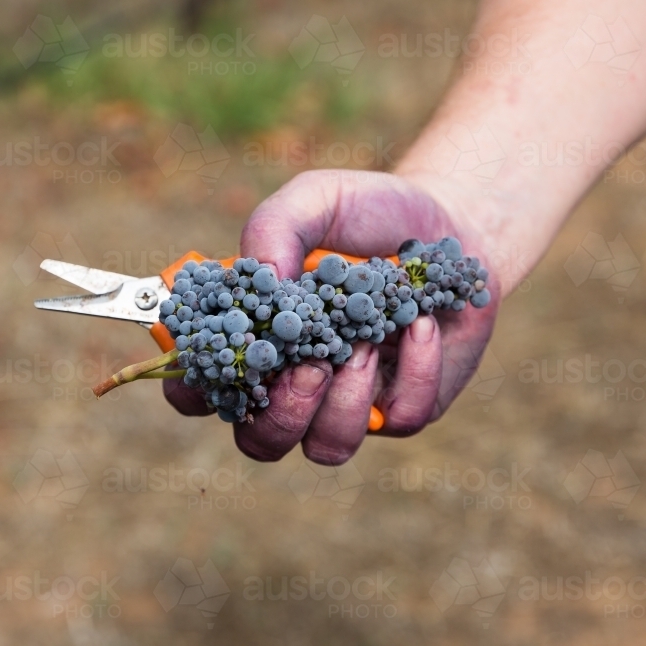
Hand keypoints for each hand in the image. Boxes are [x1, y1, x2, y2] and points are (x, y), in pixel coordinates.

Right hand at [163, 170, 499, 464]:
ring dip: (345, 400)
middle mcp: (293, 382)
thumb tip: (264, 278)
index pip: (199, 391)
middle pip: (259, 441)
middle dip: (280, 413)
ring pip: (326, 446)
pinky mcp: (405, 405)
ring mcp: (348, 403)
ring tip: (368, 338)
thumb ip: (275, 226)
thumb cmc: (367, 212)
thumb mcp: (315, 200)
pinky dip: (413, 372)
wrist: (448, 223)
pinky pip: (400, 417)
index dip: (197, 387)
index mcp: (255, 341)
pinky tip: (419, 324)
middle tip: (310, 365)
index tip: (224, 353)